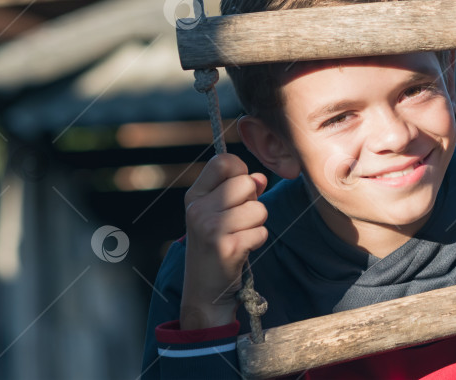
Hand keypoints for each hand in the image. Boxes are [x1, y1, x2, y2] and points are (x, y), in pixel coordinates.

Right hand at [180, 153, 268, 329]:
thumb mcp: (219, 214)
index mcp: (194, 196)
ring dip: (257, 224)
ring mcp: (210, 228)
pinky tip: (241, 250)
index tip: (239, 190)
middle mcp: (198, 209)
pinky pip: (261, 231)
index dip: (240, 171)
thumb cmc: (217, 247)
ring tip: (239, 236)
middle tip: (239, 221)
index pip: (223, 161)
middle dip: (253, 201)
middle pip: (246, 183)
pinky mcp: (226, 247)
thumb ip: (239, 191)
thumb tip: (261, 177)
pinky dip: (257, 241)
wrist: (205, 293)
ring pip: (258, 208)